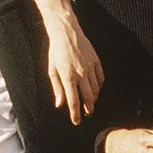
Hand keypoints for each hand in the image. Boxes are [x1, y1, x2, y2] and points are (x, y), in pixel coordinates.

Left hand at [24, 0, 103, 123]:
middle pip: (88, 98)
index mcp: (67, 77)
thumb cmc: (56, 51)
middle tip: (86, 114)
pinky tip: (96, 88)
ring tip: (90, 103)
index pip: (73, 101)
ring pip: (96, 89)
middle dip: (88, 109)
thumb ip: (57, 88)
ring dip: (94, 98)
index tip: (76, 121)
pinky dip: (99, 85)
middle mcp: (81, 74)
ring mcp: (90, 67)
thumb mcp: (52, 70)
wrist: (66, 32)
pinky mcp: (96, 61)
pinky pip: (101, 77)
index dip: (75, 114)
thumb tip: (60, 104)